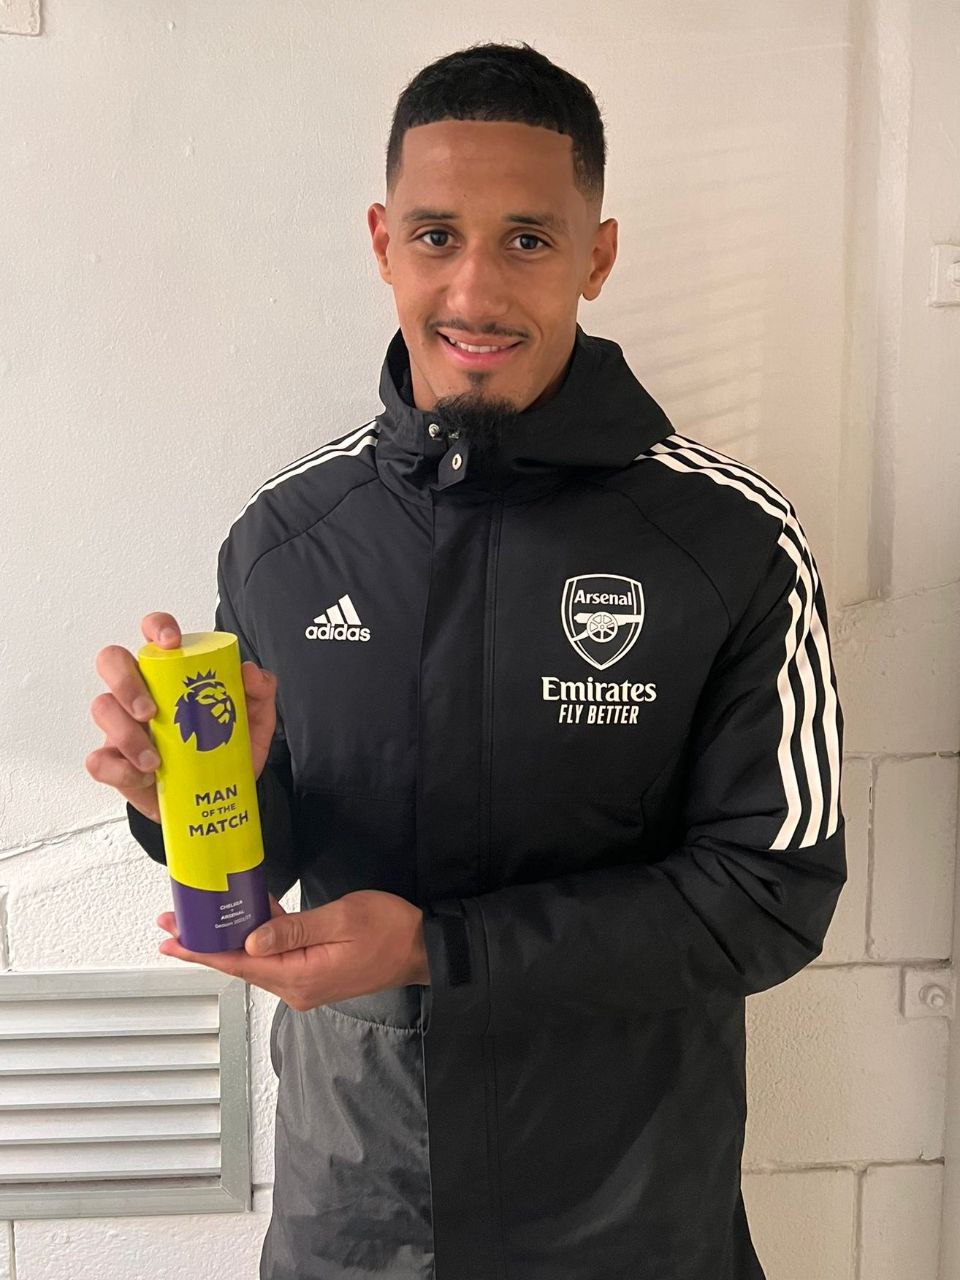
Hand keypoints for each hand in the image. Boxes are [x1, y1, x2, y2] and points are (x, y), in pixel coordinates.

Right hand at [86, 612, 278, 822]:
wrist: (217, 796)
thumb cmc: (227, 748)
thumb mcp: (255, 720)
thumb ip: (260, 692)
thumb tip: (249, 672)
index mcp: (171, 672)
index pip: (155, 635)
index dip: (157, 627)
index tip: (171, 642)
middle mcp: (140, 690)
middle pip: (112, 661)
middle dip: (125, 681)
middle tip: (151, 711)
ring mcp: (121, 724)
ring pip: (102, 708)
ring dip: (125, 733)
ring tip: (155, 760)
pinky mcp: (114, 761)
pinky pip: (99, 759)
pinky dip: (119, 769)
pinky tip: (144, 777)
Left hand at [156, 890, 429, 1005]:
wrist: (423, 948)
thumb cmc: (389, 928)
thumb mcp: (342, 919)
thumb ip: (293, 930)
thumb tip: (249, 942)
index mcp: (300, 976)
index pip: (238, 964)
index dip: (201, 952)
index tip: (170, 941)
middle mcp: (296, 987)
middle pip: (239, 966)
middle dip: (204, 945)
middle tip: (170, 925)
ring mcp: (304, 984)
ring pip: (254, 962)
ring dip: (226, 943)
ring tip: (196, 923)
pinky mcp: (313, 975)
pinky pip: (275, 959)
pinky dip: (254, 941)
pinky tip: (244, 922)